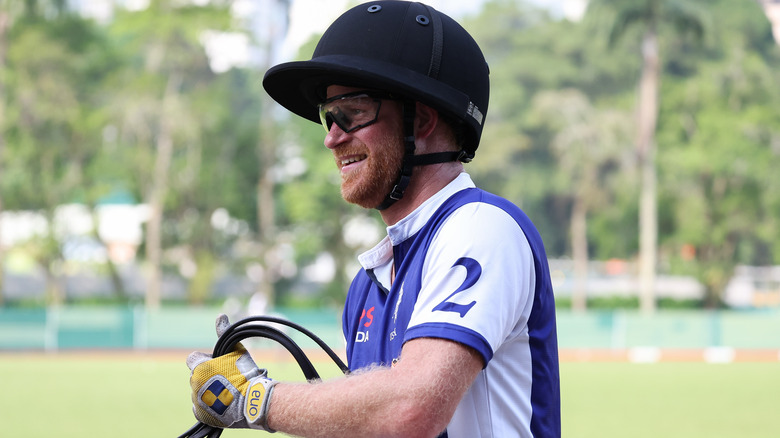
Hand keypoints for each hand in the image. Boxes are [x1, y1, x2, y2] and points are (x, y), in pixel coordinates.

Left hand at [187, 314, 276, 430]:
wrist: (253, 401)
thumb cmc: (246, 374)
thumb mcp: (236, 350)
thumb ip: (224, 332)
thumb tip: (220, 315)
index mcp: (200, 368)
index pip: (193, 358)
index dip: (205, 360)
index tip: (217, 363)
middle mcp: (194, 384)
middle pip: (196, 375)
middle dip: (207, 375)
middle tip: (226, 377)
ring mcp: (197, 401)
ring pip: (198, 391)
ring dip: (208, 389)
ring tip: (227, 391)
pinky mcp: (201, 414)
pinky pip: (200, 407)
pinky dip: (208, 404)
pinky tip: (222, 401)